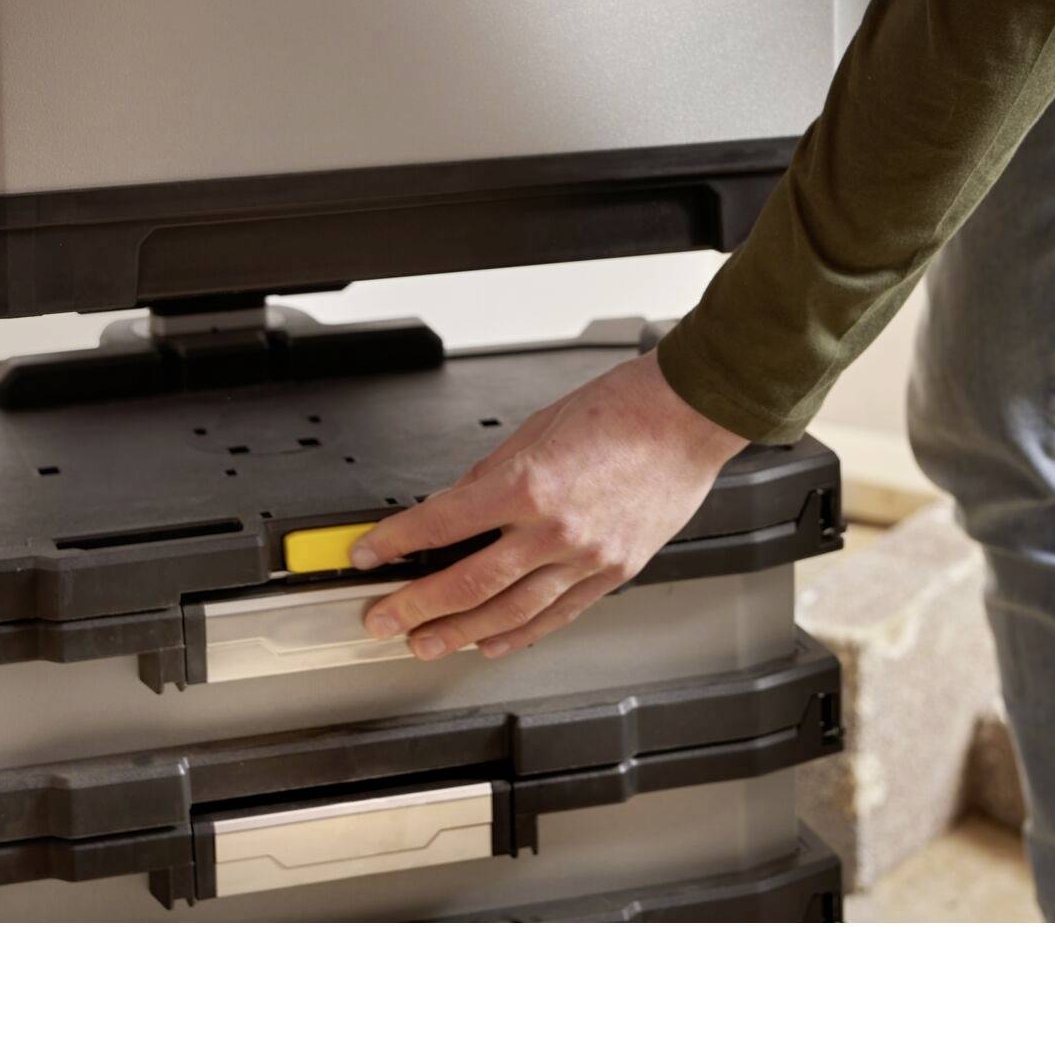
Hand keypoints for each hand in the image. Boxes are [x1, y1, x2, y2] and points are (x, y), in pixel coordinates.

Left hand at [348, 351, 746, 660]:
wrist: (685, 418)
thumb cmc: (620, 410)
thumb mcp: (534, 430)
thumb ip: (488, 476)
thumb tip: (451, 507)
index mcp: (529, 485)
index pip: (442, 524)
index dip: (396, 543)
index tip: (368, 554)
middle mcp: (556, 530)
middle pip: (469, 584)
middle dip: (417, 606)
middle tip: (383, 619)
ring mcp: (588, 558)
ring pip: (511, 613)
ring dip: (460, 634)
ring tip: (426, 643)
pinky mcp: (614, 573)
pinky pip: (557, 615)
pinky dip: (518, 635)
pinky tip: (490, 644)